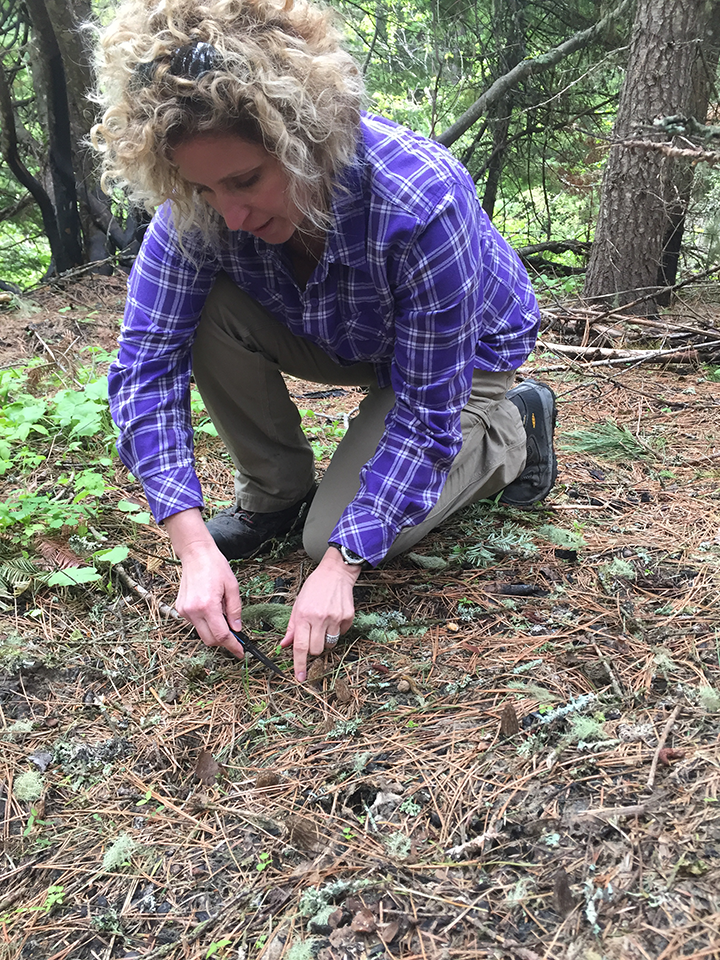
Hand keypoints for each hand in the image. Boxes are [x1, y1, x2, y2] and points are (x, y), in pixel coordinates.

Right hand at [164, 508, 244, 658]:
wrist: (196, 554)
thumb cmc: (215, 566)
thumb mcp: (232, 587)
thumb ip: (235, 610)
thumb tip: (237, 629)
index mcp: (208, 606)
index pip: (221, 636)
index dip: (232, 647)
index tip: (240, 652)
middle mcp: (193, 611)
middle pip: (209, 640)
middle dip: (223, 641)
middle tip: (235, 635)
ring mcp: (184, 611)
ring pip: (201, 633)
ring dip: (213, 631)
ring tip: (221, 613)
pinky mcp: (180, 608)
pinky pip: (195, 623)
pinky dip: (205, 622)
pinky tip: (210, 608)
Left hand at [281, 547, 360, 680]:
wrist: (336, 573)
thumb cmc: (314, 587)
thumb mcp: (297, 605)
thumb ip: (292, 627)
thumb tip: (284, 645)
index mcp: (304, 615)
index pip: (300, 646)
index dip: (299, 664)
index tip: (299, 677)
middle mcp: (320, 618)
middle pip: (316, 650)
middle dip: (313, 648)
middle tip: (312, 635)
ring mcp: (336, 618)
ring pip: (329, 644)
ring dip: (325, 639)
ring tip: (323, 623)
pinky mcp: (348, 618)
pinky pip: (341, 634)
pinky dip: (336, 630)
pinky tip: (333, 617)